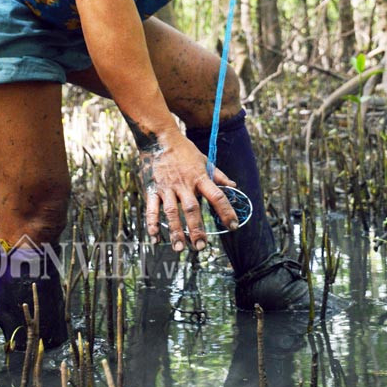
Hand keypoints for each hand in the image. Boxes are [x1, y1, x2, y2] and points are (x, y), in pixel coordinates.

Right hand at [139, 127, 238, 252]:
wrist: (159, 138)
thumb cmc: (184, 150)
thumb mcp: (204, 160)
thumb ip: (218, 175)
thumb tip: (234, 186)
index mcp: (199, 177)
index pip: (217, 196)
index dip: (226, 211)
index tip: (233, 226)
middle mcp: (183, 184)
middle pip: (191, 209)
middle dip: (196, 229)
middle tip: (201, 246)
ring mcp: (166, 188)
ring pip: (171, 212)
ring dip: (175, 231)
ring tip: (179, 248)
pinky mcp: (152, 189)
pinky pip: (152, 209)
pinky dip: (153, 224)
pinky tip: (156, 238)